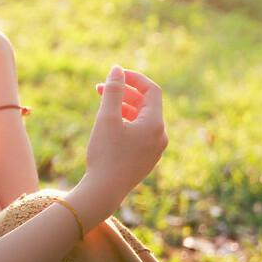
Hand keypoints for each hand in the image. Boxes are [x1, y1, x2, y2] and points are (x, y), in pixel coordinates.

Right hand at [84, 65, 167, 202]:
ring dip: (124, 107)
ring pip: (142, 119)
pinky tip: (109, 125)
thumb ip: (113, 90)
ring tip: (102, 105)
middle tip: (101, 88)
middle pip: (146, 104)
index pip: (151, 90)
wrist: (104, 192)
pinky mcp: (146, 159)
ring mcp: (155, 150)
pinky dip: (126, 123)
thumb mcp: (107, 118)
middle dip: (124, 93)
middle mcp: (160, 136)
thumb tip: (117, 69)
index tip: (114, 74)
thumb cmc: (105, 154)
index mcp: (155, 124)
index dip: (133, 78)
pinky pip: (140, 133)